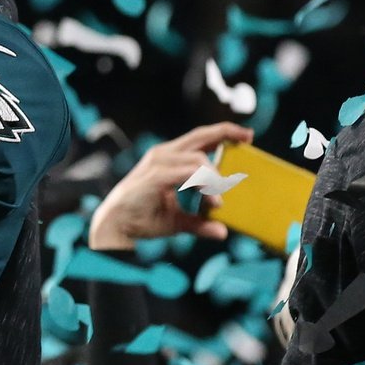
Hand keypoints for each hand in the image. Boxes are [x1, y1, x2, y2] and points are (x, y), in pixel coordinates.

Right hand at [88, 122, 253, 250]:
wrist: (116, 226)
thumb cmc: (143, 218)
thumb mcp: (177, 221)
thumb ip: (199, 222)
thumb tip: (222, 232)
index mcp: (168, 159)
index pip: (198, 139)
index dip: (222, 134)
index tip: (246, 136)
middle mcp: (163, 155)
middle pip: (200, 135)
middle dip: (226, 133)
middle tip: (248, 138)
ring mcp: (159, 163)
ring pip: (199, 158)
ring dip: (216, 178)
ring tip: (219, 203)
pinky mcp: (156, 176)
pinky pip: (189, 173)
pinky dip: (205, 185)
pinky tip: (212, 201)